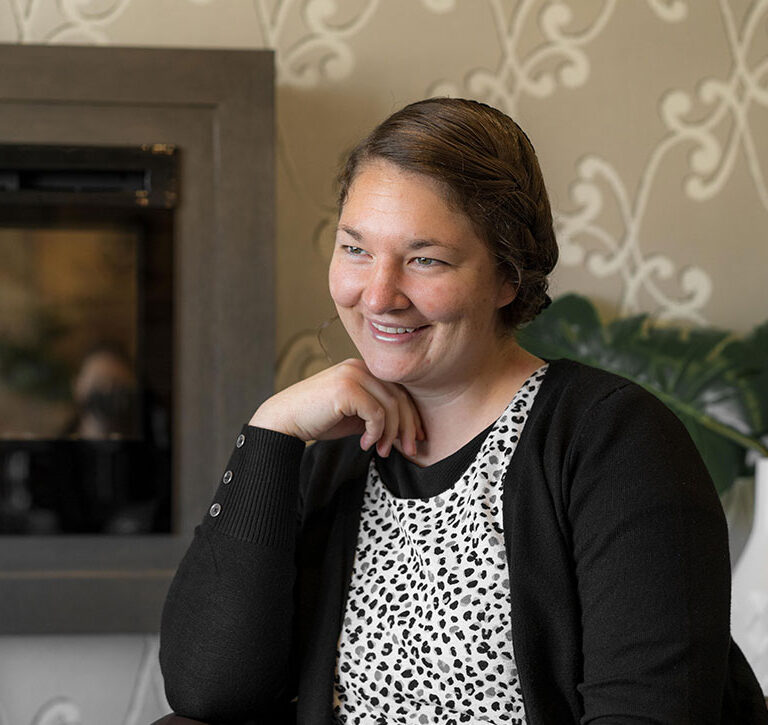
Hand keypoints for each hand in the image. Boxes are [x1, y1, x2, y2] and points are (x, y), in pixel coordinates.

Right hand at [249, 358, 423, 456]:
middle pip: (399, 396)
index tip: (416, 436)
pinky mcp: (346, 388)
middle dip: (407, 426)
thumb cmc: (316, 419)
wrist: (284, 420)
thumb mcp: (353, 416)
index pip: (398, 389)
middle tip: (410, 450)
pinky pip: (376, 413)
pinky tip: (365, 444)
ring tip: (381, 451)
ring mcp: (352, 375)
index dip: (412, 414)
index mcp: (362, 369)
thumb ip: (375, 414)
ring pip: (391, 406)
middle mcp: (359, 367)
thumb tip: (402, 429)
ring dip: (390, 434)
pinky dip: (376, 432)